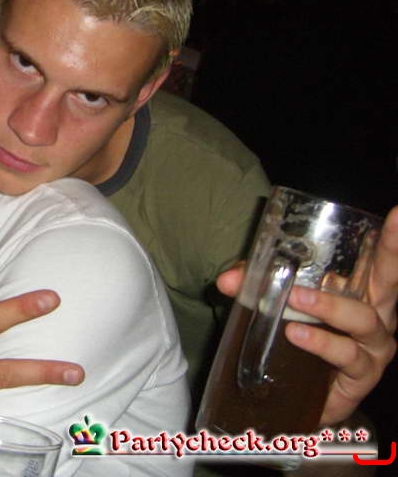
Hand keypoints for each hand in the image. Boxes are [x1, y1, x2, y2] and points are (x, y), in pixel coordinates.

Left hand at [216, 205, 397, 425]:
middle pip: (391, 280)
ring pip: (364, 319)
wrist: (297, 396)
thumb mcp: (274, 304)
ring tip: (296, 299)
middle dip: (393, 254)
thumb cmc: (296, 338)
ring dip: (329, 306)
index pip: (379, 259)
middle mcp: (375, 314)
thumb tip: (226, 280)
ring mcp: (372, 347)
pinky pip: (347, 357)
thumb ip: (254, 286)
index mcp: (360, 290)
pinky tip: (297, 336)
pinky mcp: (361, 376)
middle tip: (391, 227)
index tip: (397, 212)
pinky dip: (322, 343)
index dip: (393, 238)